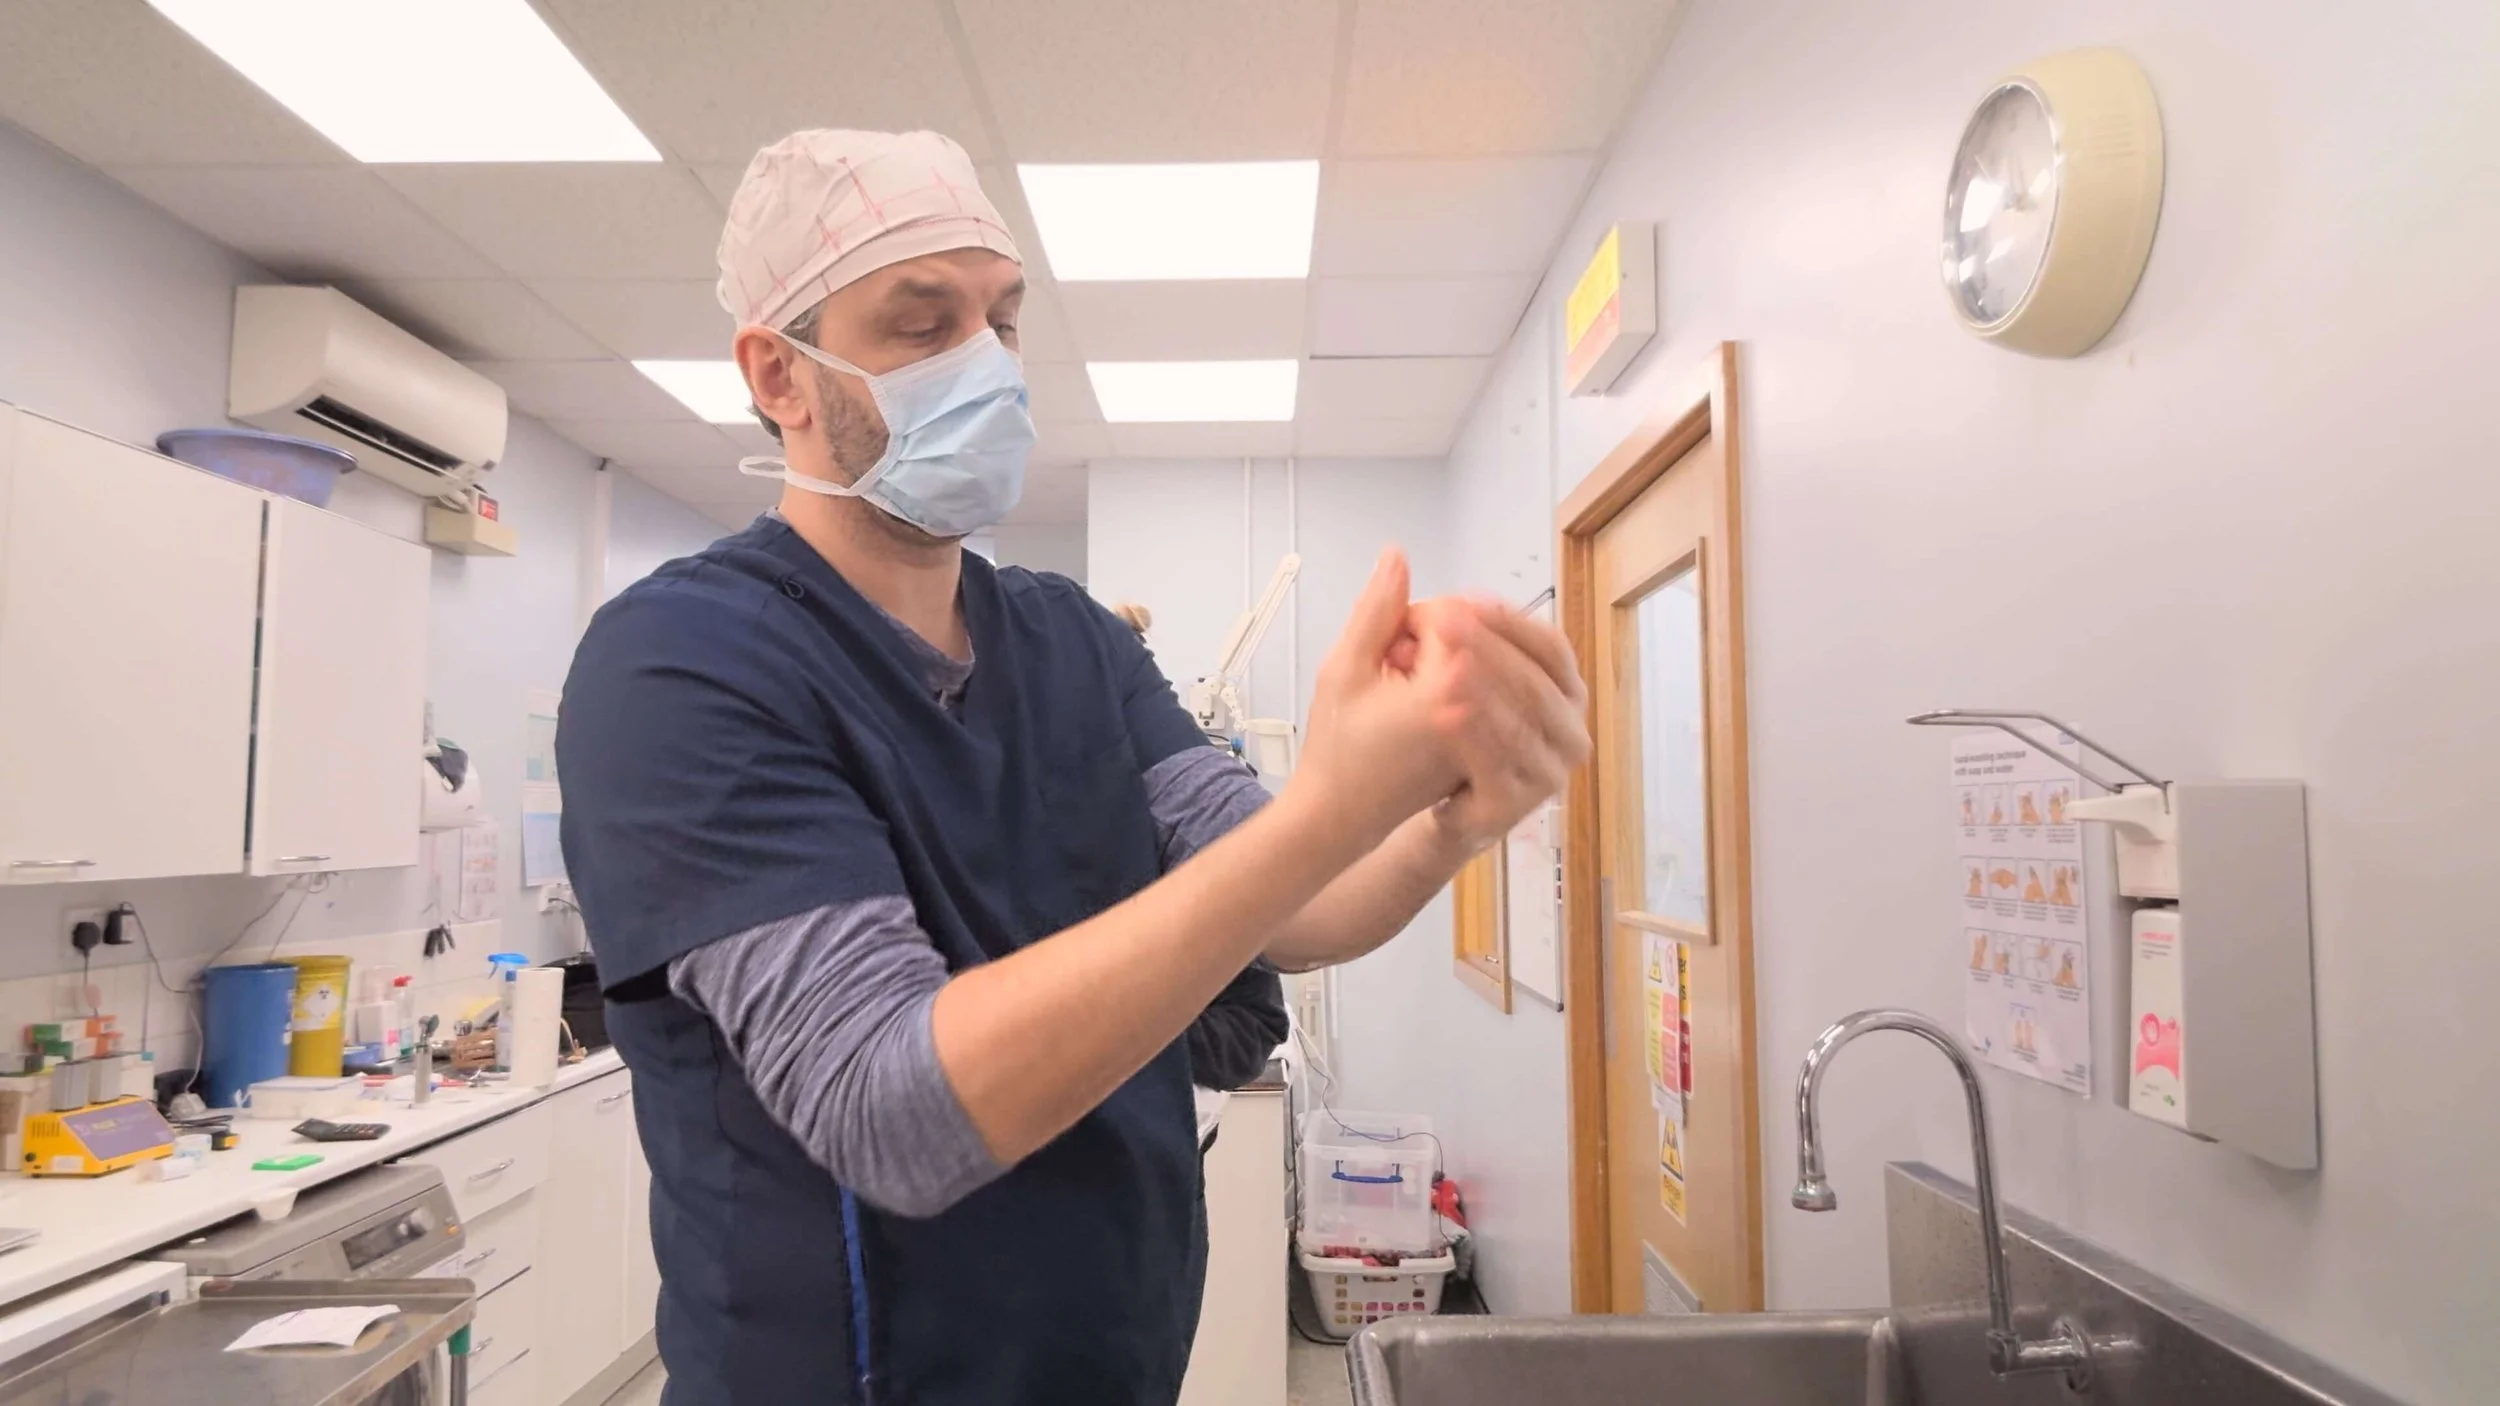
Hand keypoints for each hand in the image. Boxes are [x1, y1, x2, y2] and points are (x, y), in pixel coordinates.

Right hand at [1291, 550, 1466, 847]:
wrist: (1343, 815)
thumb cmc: (1337, 747)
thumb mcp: (1344, 667)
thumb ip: (1378, 608)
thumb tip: (1398, 556)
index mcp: (1450, 689)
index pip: (1450, 613)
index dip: (1408, 623)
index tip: (1385, 656)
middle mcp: (1483, 709)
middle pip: (1475, 632)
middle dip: (1434, 641)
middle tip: (1396, 678)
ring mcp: (1493, 729)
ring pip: (1485, 657)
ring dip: (1449, 662)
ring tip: (1408, 696)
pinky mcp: (1494, 741)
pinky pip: (1491, 688)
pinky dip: (1463, 685)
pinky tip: (1428, 707)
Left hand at [1407, 597, 1589, 853]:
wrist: (1431, 804)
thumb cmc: (1450, 732)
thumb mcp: (1447, 672)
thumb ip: (1442, 625)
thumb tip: (1399, 556)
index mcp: (1564, 691)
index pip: (1551, 647)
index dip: (1510, 622)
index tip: (1466, 600)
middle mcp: (1569, 730)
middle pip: (1535, 683)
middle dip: (1489, 650)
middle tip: (1445, 623)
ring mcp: (1549, 771)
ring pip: (1518, 723)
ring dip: (1482, 691)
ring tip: (1442, 667)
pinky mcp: (1517, 805)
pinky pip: (1496, 764)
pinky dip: (1471, 737)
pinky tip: (1440, 716)